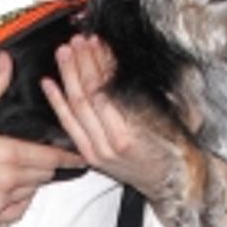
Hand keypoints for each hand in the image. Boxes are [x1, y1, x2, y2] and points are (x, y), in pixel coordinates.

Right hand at [0, 52, 78, 224]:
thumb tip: (6, 62)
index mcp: (7, 155)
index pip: (51, 158)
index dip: (68, 156)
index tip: (80, 156)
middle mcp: (8, 181)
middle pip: (43, 175)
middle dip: (47, 165)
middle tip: (46, 157)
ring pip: (31, 192)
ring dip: (32, 181)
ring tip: (24, 169)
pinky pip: (16, 212)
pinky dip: (19, 201)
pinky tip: (13, 190)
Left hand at [41, 34, 179, 198]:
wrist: (173, 184)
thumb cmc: (177, 153)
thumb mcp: (175, 120)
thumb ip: (156, 96)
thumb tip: (138, 67)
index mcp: (129, 136)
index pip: (106, 91)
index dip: (100, 64)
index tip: (98, 44)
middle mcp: (109, 145)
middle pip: (88, 97)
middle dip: (82, 64)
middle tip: (77, 42)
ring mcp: (97, 152)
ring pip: (76, 109)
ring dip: (68, 77)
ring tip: (64, 53)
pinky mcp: (90, 156)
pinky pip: (69, 126)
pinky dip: (57, 103)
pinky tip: (49, 85)